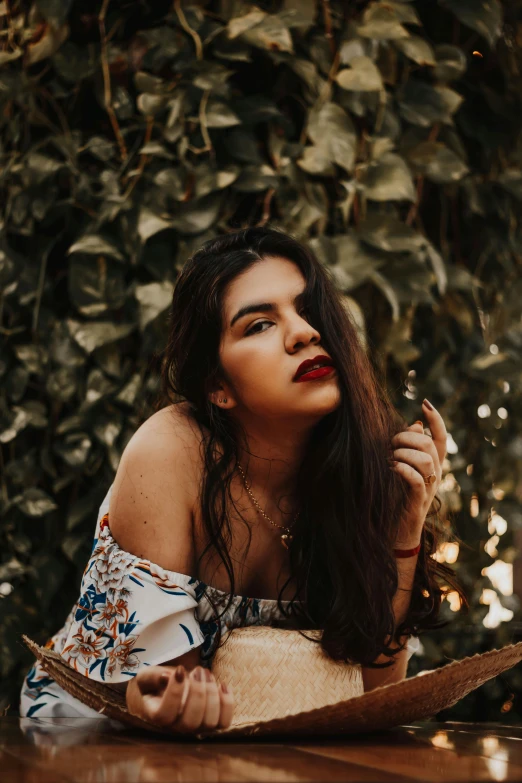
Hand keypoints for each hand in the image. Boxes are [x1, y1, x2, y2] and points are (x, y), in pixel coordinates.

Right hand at [126, 664, 233, 732]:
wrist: (167, 690)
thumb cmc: (155, 684)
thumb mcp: (147, 676)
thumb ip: (152, 677)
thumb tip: (167, 678)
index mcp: (157, 717)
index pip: (165, 714)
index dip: (174, 692)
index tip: (179, 669)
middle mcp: (177, 728)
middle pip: (190, 722)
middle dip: (198, 693)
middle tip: (198, 670)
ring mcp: (196, 728)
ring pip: (209, 723)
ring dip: (212, 694)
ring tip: (206, 673)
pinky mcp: (212, 724)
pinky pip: (224, 722)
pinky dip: (227, 703)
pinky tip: (222, 684)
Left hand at [389, 398, 446, 546]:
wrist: (397, 532)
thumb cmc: (396, 498)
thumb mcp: (402, 468)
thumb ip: (409, 448)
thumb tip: (415, 424)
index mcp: (433, 465)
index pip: (441, 438)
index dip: (436, 420)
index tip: (425, 403)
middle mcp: (435, 475)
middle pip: (428, 444)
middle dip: (406, 437)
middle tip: (390, 443)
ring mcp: (428, 489)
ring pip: (424, 459)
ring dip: (402, 453)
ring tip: (389, 458)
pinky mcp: (417, 502)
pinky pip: (416, 479)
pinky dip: (402, 469)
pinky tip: (391, 468)